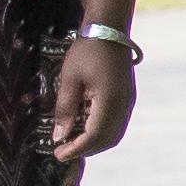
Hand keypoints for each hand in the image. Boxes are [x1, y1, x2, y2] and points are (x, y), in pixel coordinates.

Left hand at [47, 33, 136, 164]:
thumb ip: (65, 109)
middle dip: (85, 149)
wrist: (108, 31)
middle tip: (61, 151)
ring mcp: (128, 103)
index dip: (76, 149)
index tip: (57, 154)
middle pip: (106, 140)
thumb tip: (59, 136)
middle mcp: (123, 106)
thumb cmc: (87, 51)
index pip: (94, 136)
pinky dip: (99, 132)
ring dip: (93, 142)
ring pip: (113, 134)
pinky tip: (82, 127)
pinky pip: (115, 124)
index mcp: (110, 101)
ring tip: (70, 142)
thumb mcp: (69, 79)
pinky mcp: (126, 99)